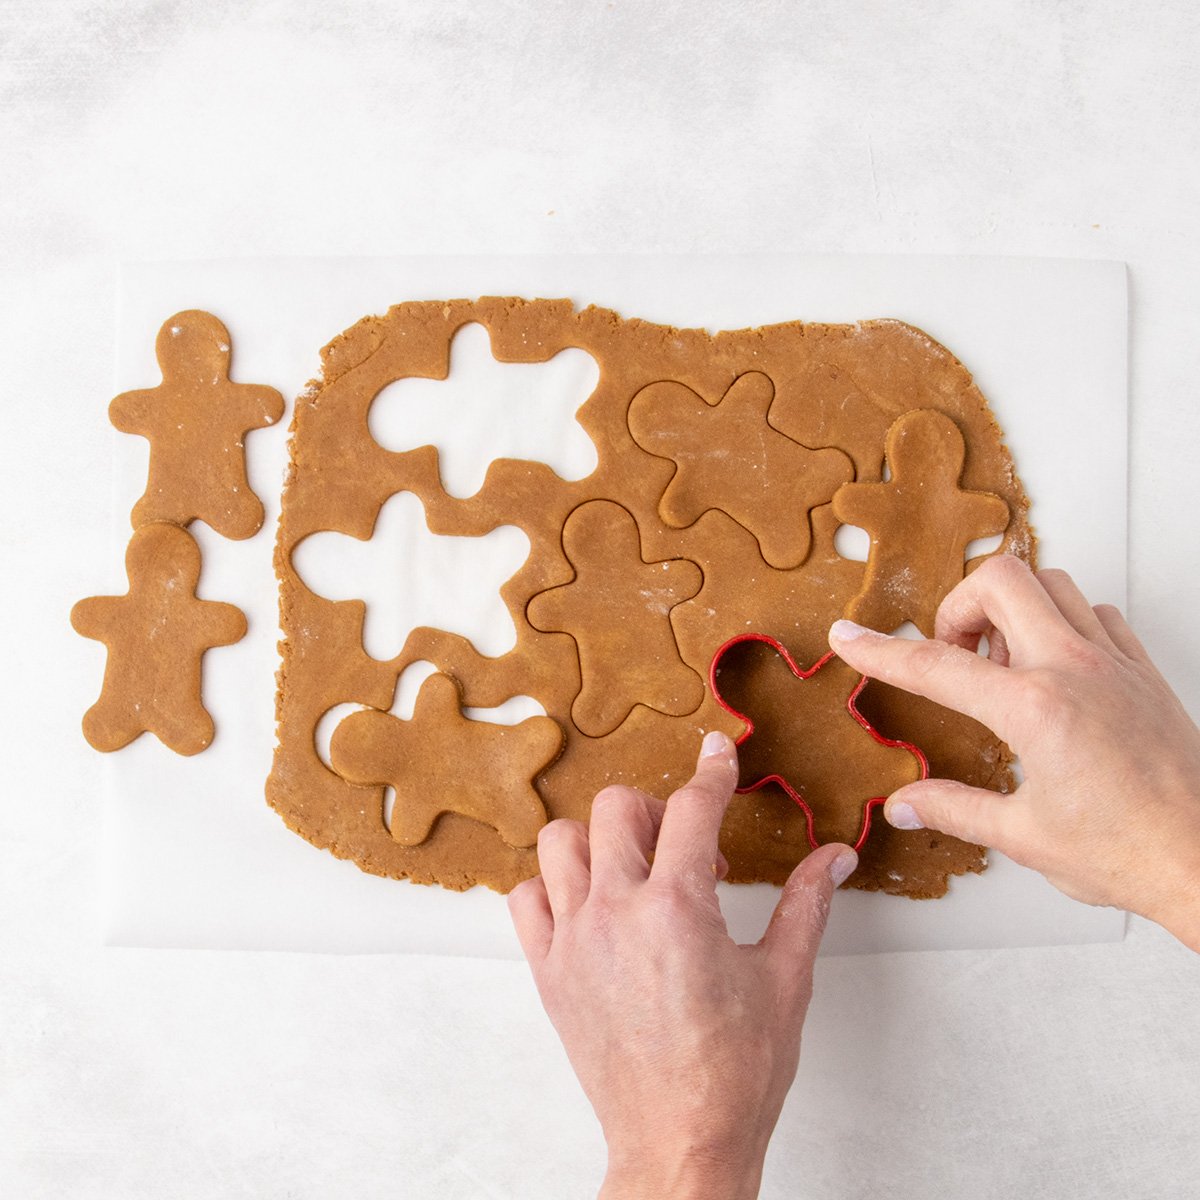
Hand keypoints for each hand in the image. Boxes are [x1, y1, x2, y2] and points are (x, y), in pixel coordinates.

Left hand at [509, 731, 856, 1199]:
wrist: (680, 1144)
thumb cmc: (735, 1072)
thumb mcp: (784, 980)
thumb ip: (806, 905)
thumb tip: (834, 857)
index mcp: (679, 907)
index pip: (693, 808)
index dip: (711, 772)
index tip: (717, 756)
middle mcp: (616, 912)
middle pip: (616, 808)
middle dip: (656, 808)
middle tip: (684, 841)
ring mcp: (574, 941)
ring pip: (560, 843)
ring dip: (598, 840)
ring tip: (633, 868)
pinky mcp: (549, 973)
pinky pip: (526, 900)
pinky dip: (551, 889)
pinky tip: (588, 906)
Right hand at [829, 555, 1199, 950]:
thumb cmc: (1131, 851)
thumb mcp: (1025, 836)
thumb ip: (955, 809)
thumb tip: (905, 805)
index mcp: (1036, 709)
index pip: (936, 666)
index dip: (881, 650)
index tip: (850, 638)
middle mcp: (1075, 670)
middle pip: (1000, 580)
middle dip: (958, 605)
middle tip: (952, 650)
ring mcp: (1114, 663)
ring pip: (1052, 584)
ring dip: (1013, 607)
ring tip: (1001, 659)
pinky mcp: (1144, 672)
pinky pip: (1097, 613)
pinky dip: (1064, 622)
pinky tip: (1055, 666)